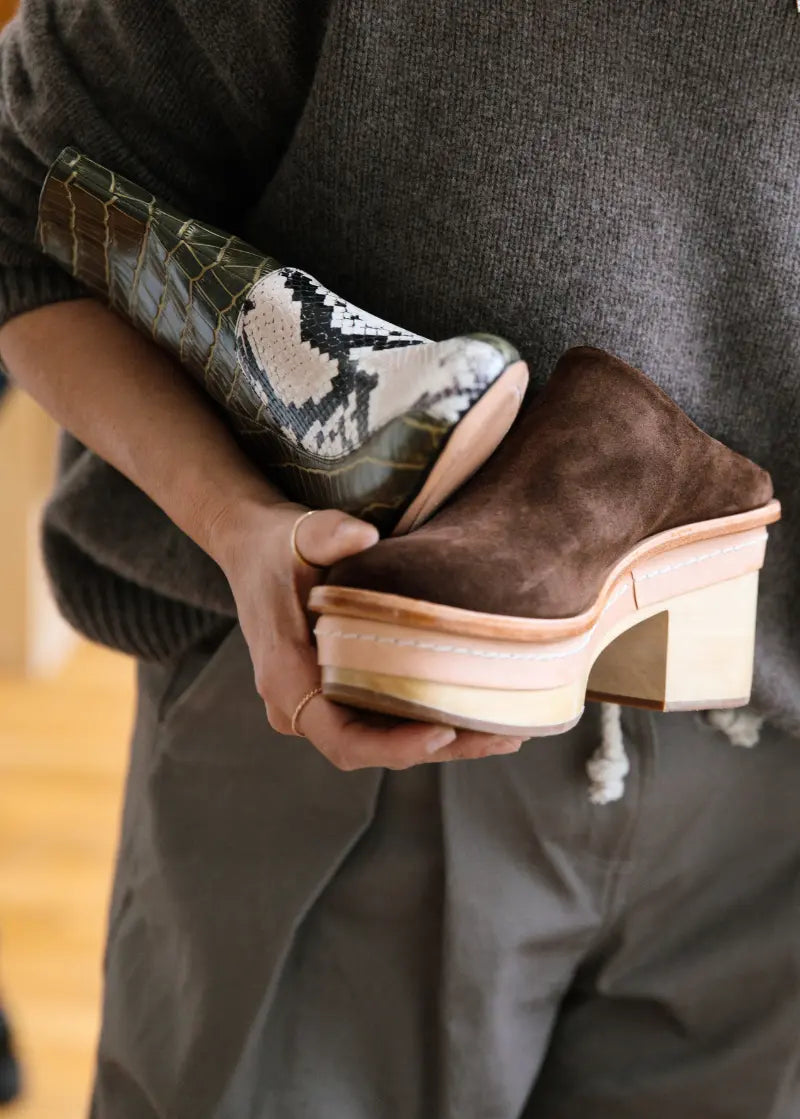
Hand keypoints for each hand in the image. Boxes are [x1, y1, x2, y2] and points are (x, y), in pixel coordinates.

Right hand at [208, 498, 523, 769]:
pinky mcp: (339, 691)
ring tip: (509, 730)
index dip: (395, 747)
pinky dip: (430, 717)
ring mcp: (320, 702)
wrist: (252, 546)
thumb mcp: (298, 534)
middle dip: (441, 747)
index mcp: (287, 679)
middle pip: (375, 748)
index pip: (343, 741)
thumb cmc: (276, 545)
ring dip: (446, 738)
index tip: (444, 731)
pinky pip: (385, 718)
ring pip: (386, 738)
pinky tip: (481, 707)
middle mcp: (300, 704)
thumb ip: (328, 535)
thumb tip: (365, 536)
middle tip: (503, 736)